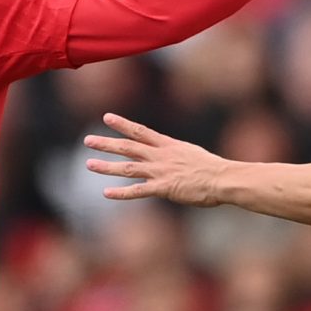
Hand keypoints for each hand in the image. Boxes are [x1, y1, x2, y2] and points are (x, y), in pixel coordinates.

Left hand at [84, 113, 230, 205]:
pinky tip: (106, 193)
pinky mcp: (163, 188)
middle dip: (106, 143)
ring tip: (89, 164)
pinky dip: (121, 193)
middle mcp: (160, 156)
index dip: (122, 124)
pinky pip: (138, 191)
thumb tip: (171, 157)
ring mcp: (160, 171)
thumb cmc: (212, 168)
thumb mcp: (191, 154)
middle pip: (128, 147)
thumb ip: (176, 155)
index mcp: (168, 145)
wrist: (223, 178)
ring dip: (107, 166)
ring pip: (127, 167)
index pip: (140, 131)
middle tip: (87, 140)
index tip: (106, 117)